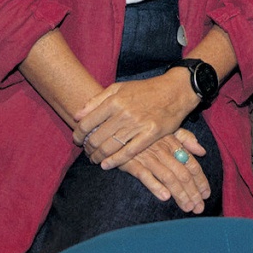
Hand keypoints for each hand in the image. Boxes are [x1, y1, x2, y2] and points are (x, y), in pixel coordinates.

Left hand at [74, 70, 196, 168]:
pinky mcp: (150, 135)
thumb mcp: (119, 88)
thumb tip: (77, 115)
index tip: (77, 140)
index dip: (78, 135)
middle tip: (87, 152)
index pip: (87, 123)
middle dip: (88, 148)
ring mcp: (137, 125)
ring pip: (109, 147)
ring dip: (98, 157)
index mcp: (115, 100)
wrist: (174, 91)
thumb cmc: (145, 90)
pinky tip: (106, 165)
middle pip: (96, 138)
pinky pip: (128, 152)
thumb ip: (97, 100)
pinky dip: (114, 161)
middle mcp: (124, 113)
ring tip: (95, 159)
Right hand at [118, 129, 210, 212]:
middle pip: (183, 174)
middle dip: (193, 192)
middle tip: (199, 208)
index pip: (191, 164)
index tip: (207, 194)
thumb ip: (186, 139)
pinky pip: (146, 176)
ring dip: (179, 194)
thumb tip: (202, 151)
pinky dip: (155, 186)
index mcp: (173, 143)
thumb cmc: (146, 133)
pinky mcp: (132, 163)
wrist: (119, 131)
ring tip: (187, 207)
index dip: (200, 180)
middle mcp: (163, 150)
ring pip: (168, 177)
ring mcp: (148, 157)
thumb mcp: (168, 130)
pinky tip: (165, 196)